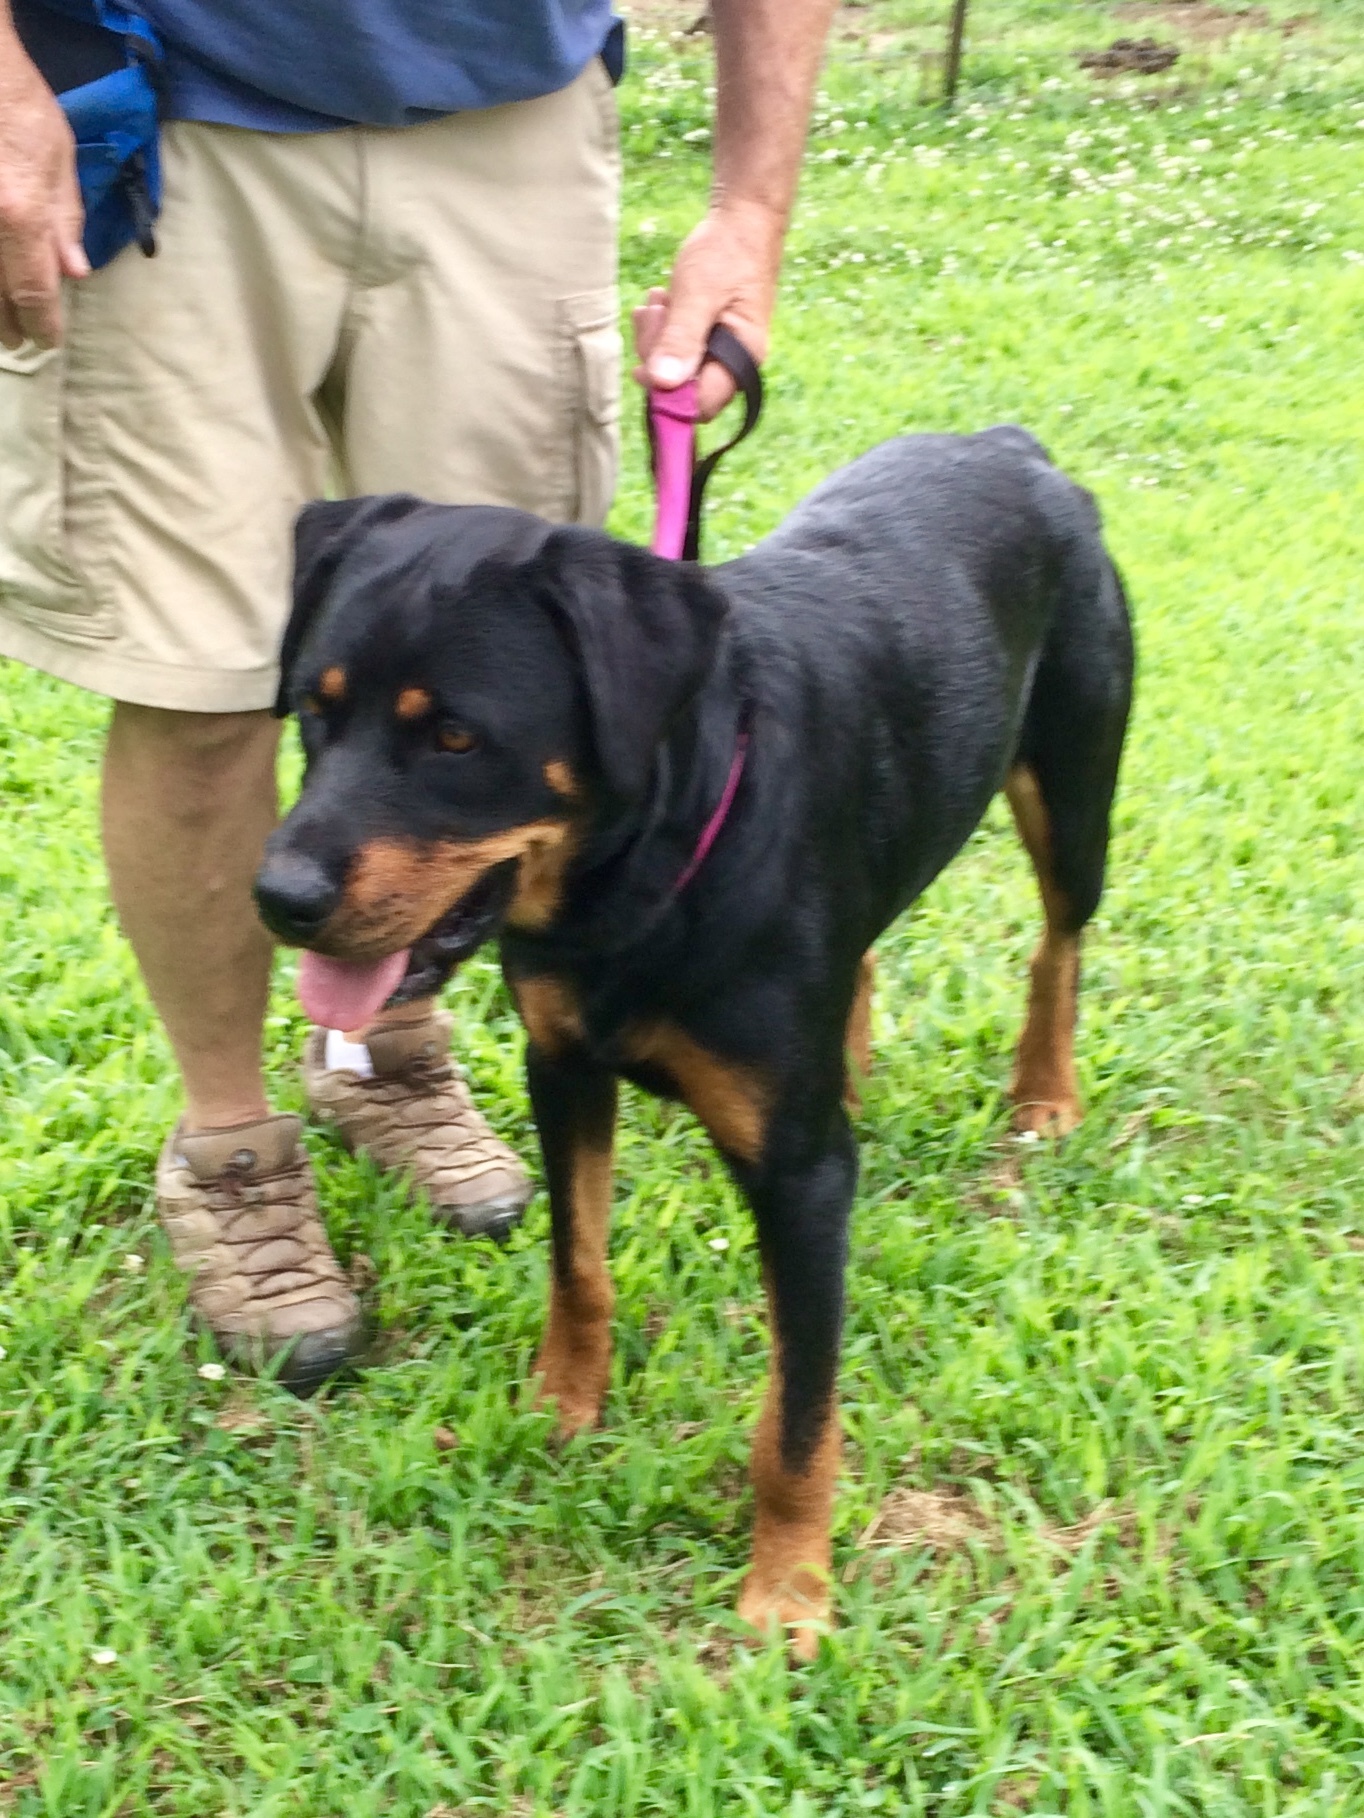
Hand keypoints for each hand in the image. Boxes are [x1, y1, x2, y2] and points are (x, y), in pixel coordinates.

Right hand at [0, 45, 87, 347]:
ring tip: (0, 327)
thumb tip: (73, 274)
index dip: (42, 327)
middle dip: (8, 328)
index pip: (34, 295)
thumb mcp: (59, 160)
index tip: (47, 342)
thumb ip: (65, 221)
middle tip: (19, 342)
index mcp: (20, 216)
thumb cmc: (19, 105)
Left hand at [633, 199, 780, 420]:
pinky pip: (679, 348)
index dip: (667, 395)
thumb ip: (681, 338)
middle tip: (652, 315)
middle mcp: (735, 361)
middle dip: (659, 357)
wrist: (743, 219)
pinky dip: (664, 328)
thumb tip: (663, 383)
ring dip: (658, 338)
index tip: (641, 368)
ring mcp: (722, 350)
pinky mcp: (710, 337)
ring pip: (678, 368)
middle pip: (685, 389)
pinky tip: (662, 302)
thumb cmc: (727, 252)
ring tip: (656, 302)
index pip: (701, 404)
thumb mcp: (698, 293)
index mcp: (742, 358)